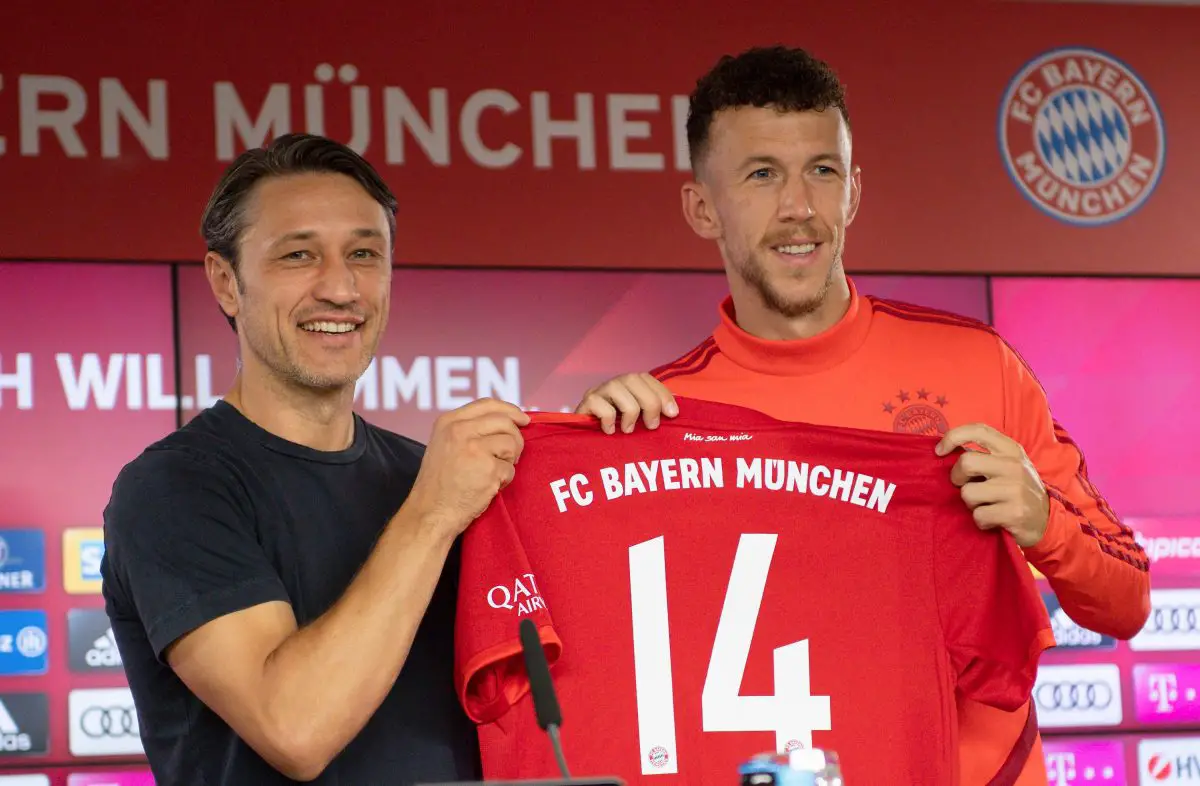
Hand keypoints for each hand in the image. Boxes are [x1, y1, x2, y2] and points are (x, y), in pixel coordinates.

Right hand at [409, 398, 529, 535]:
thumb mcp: (444, 444)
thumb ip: (468, 429)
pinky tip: (489, 486)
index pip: (487, 404)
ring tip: (494, 472)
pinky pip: (510, 468)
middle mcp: (460, 430)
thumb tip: (506, 421)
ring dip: (510, 460)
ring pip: (512, 443)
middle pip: (505, 422)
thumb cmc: (439, 483)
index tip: (522, 419)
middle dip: (515, 438)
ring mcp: (474, 448)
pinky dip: (504, 479)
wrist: (431, 513)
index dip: (510, 410)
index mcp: (448, 422)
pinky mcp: (488, 468)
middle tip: (510, 455)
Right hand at [575, 373, 677, 434]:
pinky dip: (608, 418)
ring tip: (628, 430)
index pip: (646, 378)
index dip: (662, 393)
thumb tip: (673, 413)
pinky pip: (597, 402)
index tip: (673, 414)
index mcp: (628, 388)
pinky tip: (610, 432)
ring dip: (629, 410)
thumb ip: (652, 416)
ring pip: (616, 387)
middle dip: (649, 401)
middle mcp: (613, 386)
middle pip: (633, 378)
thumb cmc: (617, 437)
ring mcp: (597, 393)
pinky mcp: (584, 404)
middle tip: (652, 426)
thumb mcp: (639, 425)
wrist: (586, 449)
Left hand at [935, 423, 1049, 547]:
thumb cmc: (1016, 490)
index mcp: (1011, 449)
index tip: (939, 451)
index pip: (978, 430)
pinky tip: (993, 520)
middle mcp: (1014, 465)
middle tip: (965, 486)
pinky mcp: (1015, 512)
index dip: (952, 436)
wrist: (1047, 521)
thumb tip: (945, 451)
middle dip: (957, 478)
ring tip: (986, 505)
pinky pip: (978, 516)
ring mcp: (1016, 489)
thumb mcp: (1007, 466)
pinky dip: (981, 521)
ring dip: (971, 504)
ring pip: (968, 493)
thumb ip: (984, 456)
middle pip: (966, 462)